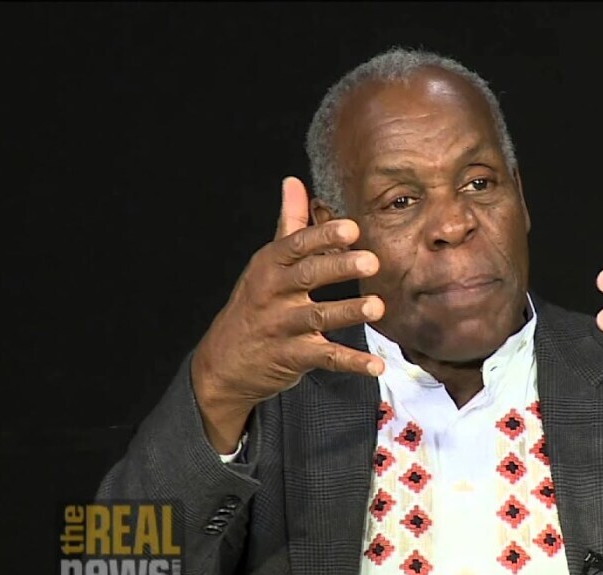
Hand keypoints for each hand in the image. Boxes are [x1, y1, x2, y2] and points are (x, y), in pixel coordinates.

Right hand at [191, 177, 385, 451]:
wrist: (224, 362)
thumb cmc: (255, 304)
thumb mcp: (266, 264)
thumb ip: (288, 224)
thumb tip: (294, 182)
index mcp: (270, 266)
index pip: (296, 246)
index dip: (323, 236)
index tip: (351, 228)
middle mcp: (273, 294)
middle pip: (308, 277)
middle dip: (339, 268)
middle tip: (372, 261)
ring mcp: (282, 327)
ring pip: (317, 317)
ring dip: (348, 312)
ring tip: (378, 307)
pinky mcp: (292, 357)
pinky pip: (325, 357)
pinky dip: (352, 362)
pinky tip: (378, 365)